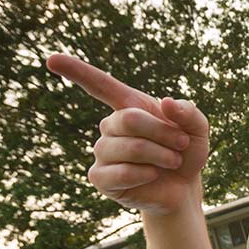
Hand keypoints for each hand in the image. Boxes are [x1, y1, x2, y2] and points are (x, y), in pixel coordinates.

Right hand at [46, 54, 209, 214]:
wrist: (183, 188)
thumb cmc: (186, 152)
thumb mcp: (197, 128)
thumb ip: (189, 112)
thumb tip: (166, 102)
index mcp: (128, 107)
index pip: (99, 84)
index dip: (76, 71)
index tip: (51, 60)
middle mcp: (110, 126)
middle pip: (129, 119)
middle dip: (163, 132)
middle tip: (181, 144)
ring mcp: (102, 152)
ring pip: (128, 147)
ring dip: (160, 155)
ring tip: (172, 161)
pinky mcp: (100, 178)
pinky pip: (117, 172)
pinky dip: (144, 174)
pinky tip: (152, 175)